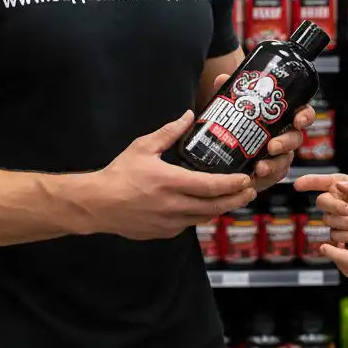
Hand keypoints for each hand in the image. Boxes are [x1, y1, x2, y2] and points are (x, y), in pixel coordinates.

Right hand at [93, 111, 256, 240]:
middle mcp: (173, 206)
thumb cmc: (120, 173)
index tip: (246, 179)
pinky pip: (188, 225)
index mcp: (170, 182)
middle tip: (250, 191)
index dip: (232, 184)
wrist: (97, 204)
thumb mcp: (143, 147)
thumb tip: (189, 115)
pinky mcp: (163, 232)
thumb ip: (169, 132)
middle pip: (214, 207)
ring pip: (203, 218)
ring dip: (220, 209)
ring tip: (232, 198)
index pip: (210, 186)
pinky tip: (203, 207)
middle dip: (236, 199)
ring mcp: (169, 223)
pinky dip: (200, 216)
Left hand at [209, 73, 315, 192]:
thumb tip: (222, 79)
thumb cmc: (237, 122)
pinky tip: (254, 178)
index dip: (305, 116)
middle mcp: (285, 136)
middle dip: (286, 142)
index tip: (298, 120)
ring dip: (274, 164)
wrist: (224, 146)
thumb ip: (230, 93)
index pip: (303, 113)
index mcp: (283, 117)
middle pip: (296, 139)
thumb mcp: (233, 106)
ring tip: (260, 167)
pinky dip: (266, 178)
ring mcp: (279, 155)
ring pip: (285, 160)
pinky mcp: (270, 173)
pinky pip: (274, 177)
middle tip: (272, 146)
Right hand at [293, 173, 347, 244]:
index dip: (308, 182)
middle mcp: (334, 201)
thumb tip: (340, 185)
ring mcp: (336, 218)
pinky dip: (347, 235)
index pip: (319, 182)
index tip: (298, 184)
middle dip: (334, 207)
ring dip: (344, 223)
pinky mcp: (341, 234)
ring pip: (329, 221)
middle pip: (321, 202)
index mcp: (339, 185)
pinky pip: (336, 236)